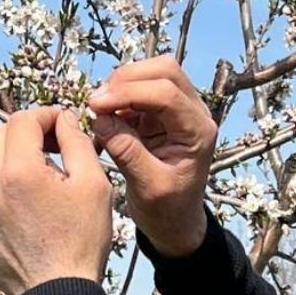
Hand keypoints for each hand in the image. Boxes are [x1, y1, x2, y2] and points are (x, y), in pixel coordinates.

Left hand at [0, 107, 113, 294]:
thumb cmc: (82, 242)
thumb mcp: (94, 186)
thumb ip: (77, 142)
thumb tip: (63, 119)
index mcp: (18, 172)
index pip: (22, 119)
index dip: (45, 116)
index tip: (62, 126)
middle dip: (26, 135)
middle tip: (53, 151)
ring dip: (14, 169)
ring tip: (43, 194)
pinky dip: (3, 199)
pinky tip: (27, 218)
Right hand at [88, 56, 217, 257]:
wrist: (175, 223)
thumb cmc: (168, 210)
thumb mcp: (148, 186)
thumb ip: (127, 151)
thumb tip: (101, 118)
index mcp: (198, 131)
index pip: (166, 93)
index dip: (129, 92)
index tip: (96, 105)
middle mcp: (193, 114)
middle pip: (164, 70)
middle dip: (126, 79)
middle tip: (97, 102)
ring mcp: (178, 111)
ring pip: (152, 74)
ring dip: (121, 85)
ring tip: (99, 111)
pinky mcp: (160, 115)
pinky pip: (139, 90)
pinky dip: (119, 98)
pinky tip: (105, 118)